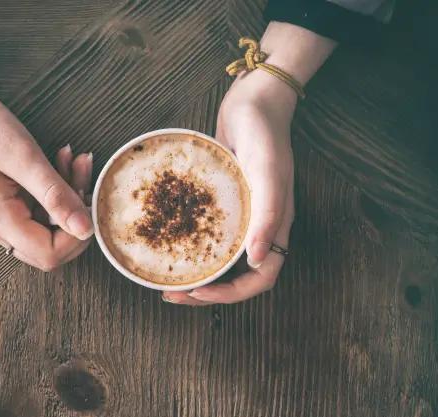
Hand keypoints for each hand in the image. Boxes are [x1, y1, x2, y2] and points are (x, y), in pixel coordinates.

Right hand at [0, 36, 93, 271]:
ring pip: (46, 229)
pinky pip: (36, 212)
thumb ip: (55, 195)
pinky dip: (54, 192)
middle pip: (49, 248)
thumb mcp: (23, 157)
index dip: (76, 236)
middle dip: (74, 216)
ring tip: (73, 160)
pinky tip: (61, 162)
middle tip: (81, 172)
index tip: (86, 198)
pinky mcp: (1, 207)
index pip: (49, 254)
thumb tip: (85, 228)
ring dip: (67, 199)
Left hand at [168, 73, 294, 305]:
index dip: (231, 294)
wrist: (254, 100)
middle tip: (170, 294)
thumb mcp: (266, 169)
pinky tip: (164, 242)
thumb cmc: (264, 131)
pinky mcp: (223, 203)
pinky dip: (188, 245)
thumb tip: (256, 259)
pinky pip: (207, 234)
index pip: (260, 278)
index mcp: (274, 226)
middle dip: (206, 292)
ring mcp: (241, 216)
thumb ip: (266, 212)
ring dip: (196, 274)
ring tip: (166, 279)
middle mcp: (258, 226)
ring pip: (220, 259)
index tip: (198, 294)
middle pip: (236, 276)